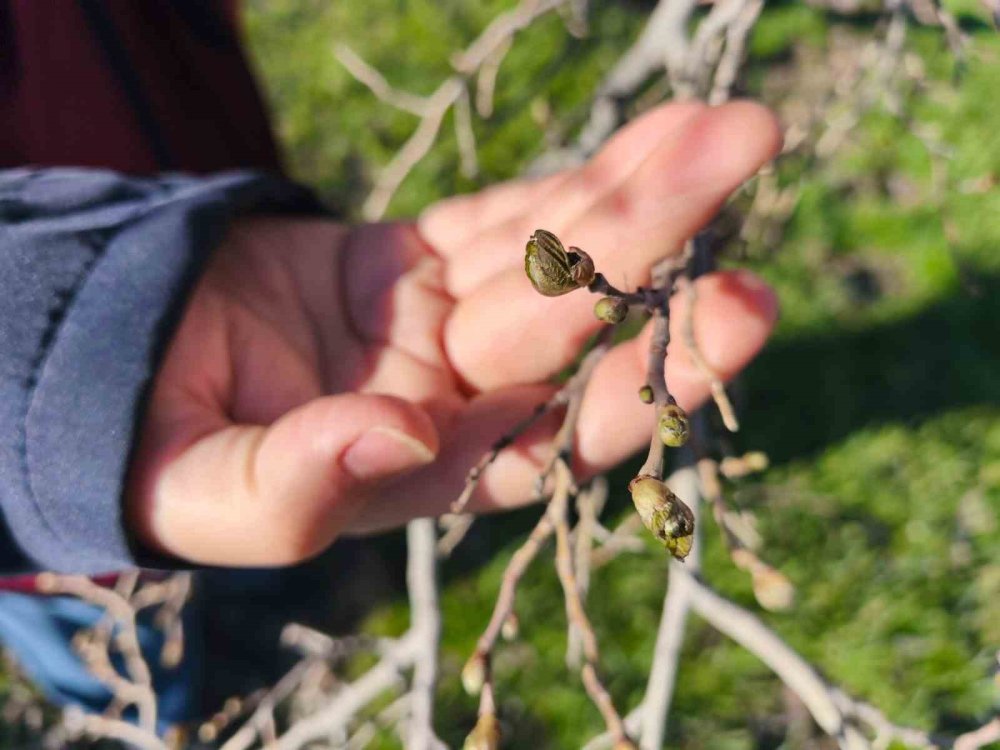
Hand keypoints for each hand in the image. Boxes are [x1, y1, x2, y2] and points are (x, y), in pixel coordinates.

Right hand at [127, 101, 781, 565]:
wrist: (124, 358)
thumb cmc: (156, 442)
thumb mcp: (210, 489)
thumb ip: (300, 484)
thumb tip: (409, 439)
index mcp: (428, 473)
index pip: (563, 436)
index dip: (650, 379)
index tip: (733, 314)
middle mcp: (462, 398)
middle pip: (576, 322)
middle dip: (661, 245)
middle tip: (746, 154)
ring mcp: (449, 320)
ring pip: (557, 256)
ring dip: (641, 193)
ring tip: (730, 127)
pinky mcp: (425, 259)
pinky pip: (514, 218)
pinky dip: (579, 181)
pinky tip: (656, 139)